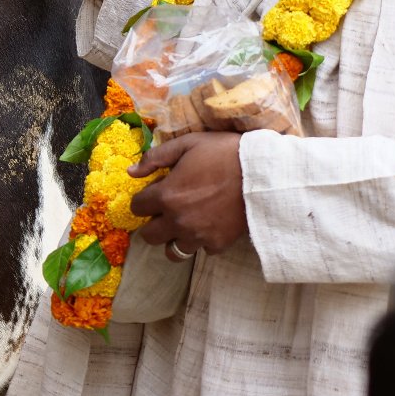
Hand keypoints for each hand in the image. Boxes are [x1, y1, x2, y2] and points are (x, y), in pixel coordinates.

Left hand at [127, 132, 247, 257]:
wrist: (263, 173)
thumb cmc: (224, 153)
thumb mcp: (187, 144)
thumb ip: (156, 158)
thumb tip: (131, 172)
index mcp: (166, 196)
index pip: (137, 207)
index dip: (144, 199)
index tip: (154, 194)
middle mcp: (177, 221)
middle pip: (149, 236)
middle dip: (154, 224)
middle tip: (167, 212)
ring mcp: (198, 236)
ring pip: (173, 251)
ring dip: (176, 238)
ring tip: (186, 223)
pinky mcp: (218, 244)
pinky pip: (202, 250)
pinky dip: (203, 241)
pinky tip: (210, 225)